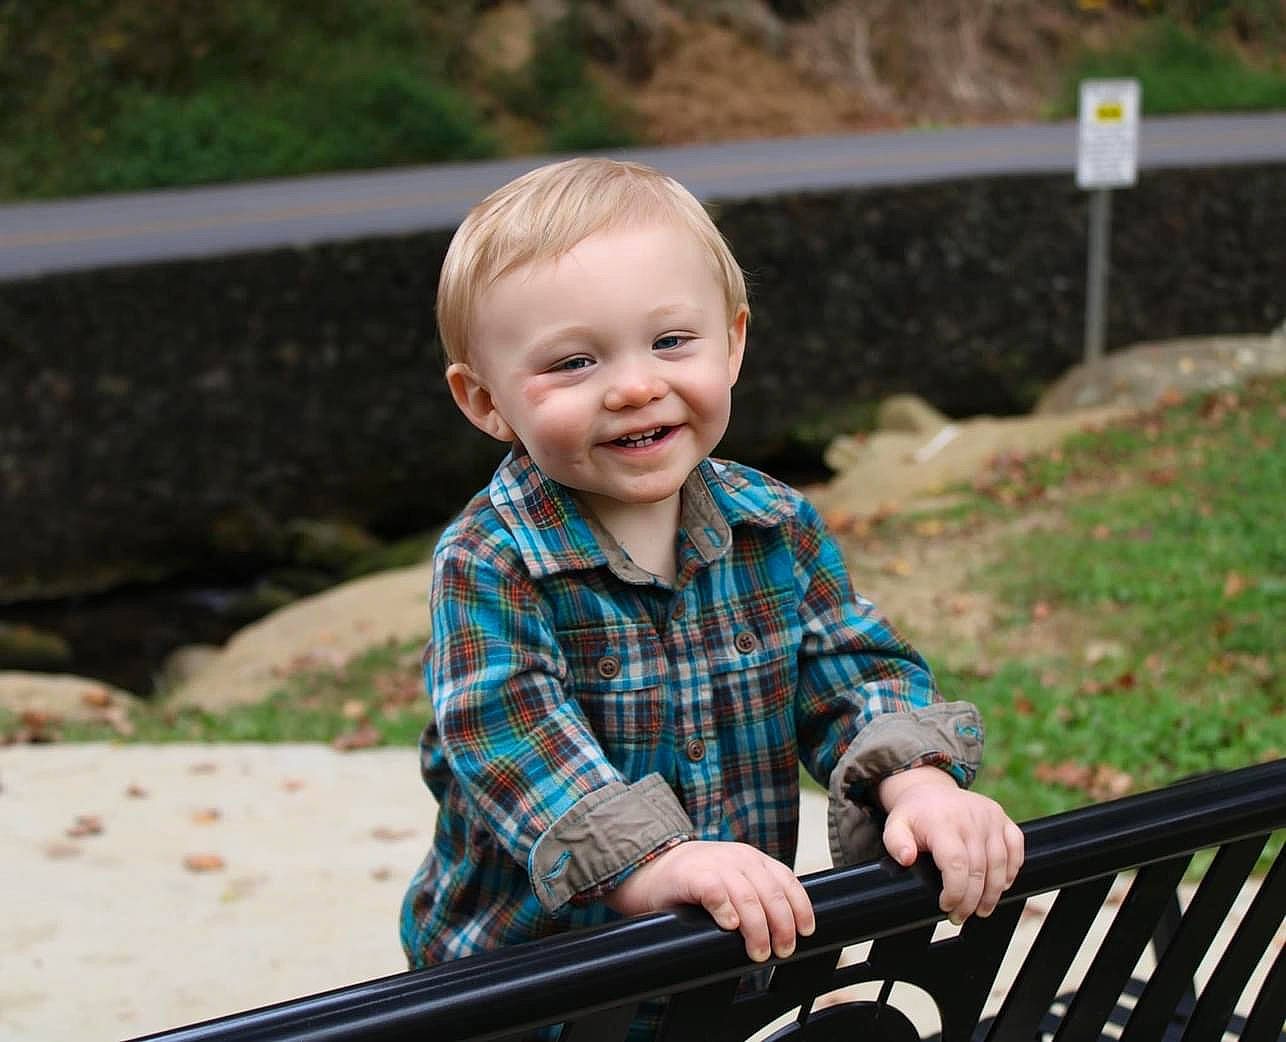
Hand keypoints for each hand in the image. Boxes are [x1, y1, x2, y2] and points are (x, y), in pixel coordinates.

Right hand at [605, 840, 814, 961]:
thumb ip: (755, 893)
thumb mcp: (731, 880)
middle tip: (783, 950)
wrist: (648, 867)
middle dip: (782, 925)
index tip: (806, 932)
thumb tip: (787, 930)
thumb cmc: (693, 882)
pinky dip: (725, 909)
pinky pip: (715, 891)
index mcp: (752, 860)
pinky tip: (729, 926)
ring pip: (748, 896)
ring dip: (758, 928)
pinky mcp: (691, 875)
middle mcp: (738, 859)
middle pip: (772, 893)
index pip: (787, 881)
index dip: (800, 908)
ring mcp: (714, 865)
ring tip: (759, 952)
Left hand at [878, 766, 1023, 924]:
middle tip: (961, 915)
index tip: (946, 906)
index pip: (956, 864)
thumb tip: (907, 858)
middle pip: (979, 869)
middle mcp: (970, 818)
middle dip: (972, 900)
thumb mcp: (895, 826)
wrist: (931, 790)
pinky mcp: (1002, 818)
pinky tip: (1001, 885)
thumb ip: (896, 843)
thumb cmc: (915, 815)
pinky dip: (1012, 869)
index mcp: (943, 822)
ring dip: (993, 892)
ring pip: (999, 863)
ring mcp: (989, 817)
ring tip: (982, 909)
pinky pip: (1016, 846)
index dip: (955, 891)